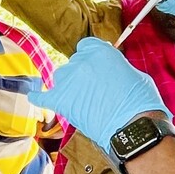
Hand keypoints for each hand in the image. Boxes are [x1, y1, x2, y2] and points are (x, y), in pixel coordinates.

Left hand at [29, 38, 169, 142]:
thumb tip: (111, 71)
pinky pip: (42, 97)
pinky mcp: (61, 101)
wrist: (133, 126)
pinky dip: (38, 97)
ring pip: (61, 77)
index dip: (90, 57)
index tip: (94, 67)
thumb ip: (115, 67)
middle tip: (95, 90)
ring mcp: (69, 81)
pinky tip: (33, 96)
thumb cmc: (140, 102)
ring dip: (68, 85)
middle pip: (74, 63)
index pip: (86, 46)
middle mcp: (81, 62)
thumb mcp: (134, 74)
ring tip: (82, 99)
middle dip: (82, 74)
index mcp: (99, 51)